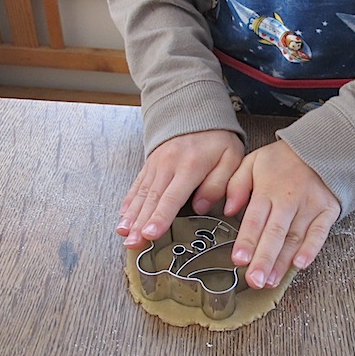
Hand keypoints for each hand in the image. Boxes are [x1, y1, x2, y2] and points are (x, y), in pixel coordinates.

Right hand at [116, 130, 244, 248]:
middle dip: (140, 223)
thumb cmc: (217, 139)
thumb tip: (201, 207)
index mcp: (190, 166)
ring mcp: (156, 164)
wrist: (198, 112)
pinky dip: (129, 201)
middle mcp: (168, 165)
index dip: (160, 217)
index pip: (172, 197)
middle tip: (133, 243)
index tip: (150, 234)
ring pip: (141, 193)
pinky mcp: (150, 164)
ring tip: (124, 234)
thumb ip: (218, 183)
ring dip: (131, 216)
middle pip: (152, 199)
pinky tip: (123, 216)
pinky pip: (137, 184)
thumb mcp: (231, 158)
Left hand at [225, 140, 340, 288]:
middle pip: (275, 233)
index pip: (255, 219)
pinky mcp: (327, 211)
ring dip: (282, 262)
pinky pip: (320, 233)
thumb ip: (236, 185)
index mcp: (268, 189)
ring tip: (270, 280)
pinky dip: (311, 249)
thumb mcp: (253, 162)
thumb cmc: (283, 160)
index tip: (239, 259)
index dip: (247, 240)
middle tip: (254, 280)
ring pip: (294, 238)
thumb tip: (228, 210)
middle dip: (264, 259)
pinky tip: (300, 264)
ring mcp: (310, 206)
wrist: (320, 148)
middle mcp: (289, 199)